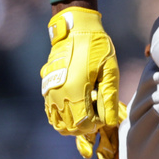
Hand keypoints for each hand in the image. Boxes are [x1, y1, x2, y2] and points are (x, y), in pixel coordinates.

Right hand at [40, 6, 125, 158]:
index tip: (103, 121)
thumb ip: (109, 97)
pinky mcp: (47, 88)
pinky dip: (61, 117)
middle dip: (83, 130)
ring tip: (86, 119)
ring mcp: (49, 92)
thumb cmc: (97, 47)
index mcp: (75, 91)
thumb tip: (111, 122)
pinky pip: (50, 112)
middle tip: (97, 122)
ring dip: (71, 126)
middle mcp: (58, 95)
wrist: (75, 28)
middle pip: (68, 128)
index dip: (95, 127)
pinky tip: (74, 112)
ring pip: (57, 123)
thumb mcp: (110, 70)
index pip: (83, 125)